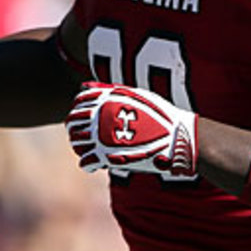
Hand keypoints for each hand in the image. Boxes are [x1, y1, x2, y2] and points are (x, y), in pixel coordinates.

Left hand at [64, 83, 197, 178]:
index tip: (85, 118)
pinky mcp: (107, 158)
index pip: (78, 103)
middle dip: (76, 129)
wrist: (176, 138)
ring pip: (76, 144)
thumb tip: (84, 86)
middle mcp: (101, 116)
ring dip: (81, 147)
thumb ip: (109, 90)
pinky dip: (89, 164)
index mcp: (107, 99)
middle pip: (73, 123)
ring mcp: (102, 137)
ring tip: (92, 149)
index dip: (78, 110)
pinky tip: (98, 163)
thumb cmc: (160, 115)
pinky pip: (85, 162)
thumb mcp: (136, 95)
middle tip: (86, 136)